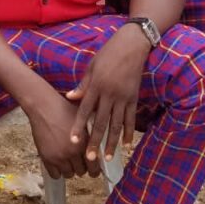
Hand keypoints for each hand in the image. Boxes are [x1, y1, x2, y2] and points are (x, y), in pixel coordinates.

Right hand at [27, 89, 99, 178]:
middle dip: (82, 167)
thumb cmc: (64, 109)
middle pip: (81, 172)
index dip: (95, 170)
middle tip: (79, 161)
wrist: (44, 106)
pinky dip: (58, 171)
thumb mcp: (83, 121)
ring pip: (69, 175)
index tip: (93, 169)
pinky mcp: (46, 158)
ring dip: (70, 169)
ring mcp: (58, 157)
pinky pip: (55, 175)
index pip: (94, 167)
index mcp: (83, 143)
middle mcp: (72, 152)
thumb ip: (92, 134)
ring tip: (68, 160)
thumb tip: (100, 147)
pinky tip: (58, 163)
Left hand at [66, 26, 145, 164]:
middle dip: (94, 142)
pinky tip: (126, 144)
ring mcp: (123, 97)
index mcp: (96, 85)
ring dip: (111, 142)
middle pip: (100, 122)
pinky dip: (129, 132)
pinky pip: (130, 118)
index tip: (72, 141)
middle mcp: (109, 94)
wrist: (132, 45)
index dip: (78, 126)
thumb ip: (83, 85)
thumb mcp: (92, 66)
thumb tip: (70, 97)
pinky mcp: (134, 97)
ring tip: (107, 158)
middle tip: (90, 159)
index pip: (84, 110)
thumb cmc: (108, 54)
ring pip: (116, 124)